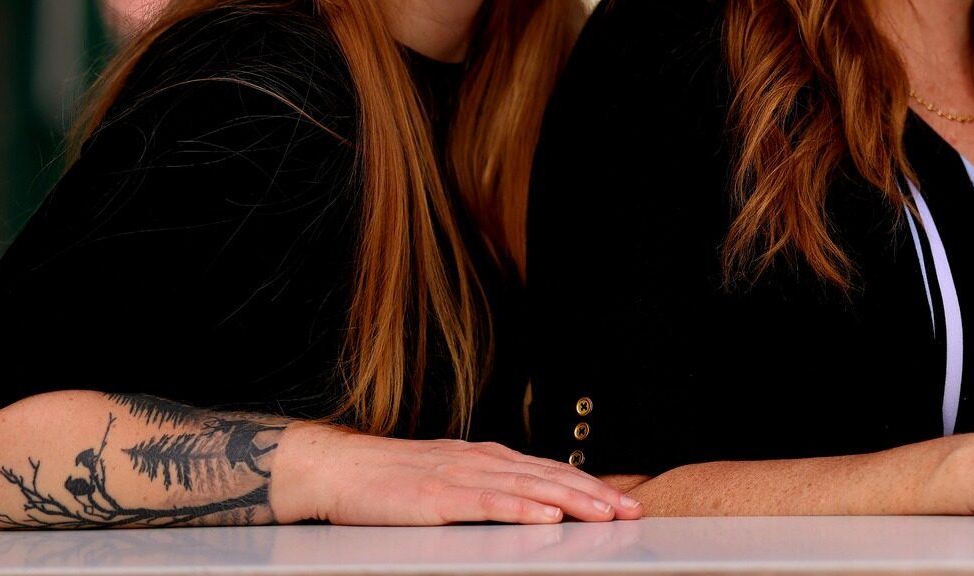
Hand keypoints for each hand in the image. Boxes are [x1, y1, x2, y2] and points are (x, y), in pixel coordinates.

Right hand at [269, 422, 643, 524]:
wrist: (342, 469)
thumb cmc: (394, 480)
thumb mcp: (452, 480)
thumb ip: (489, 488)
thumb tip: (530, 503)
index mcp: (488, 458)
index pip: (551, 471)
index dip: (590, 487)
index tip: (623, 502)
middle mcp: (482, 460)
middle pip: (550, 477)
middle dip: (595, 495)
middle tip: (631, 512)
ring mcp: (461, 476)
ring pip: (529, 488)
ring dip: (571, 501)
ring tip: (603, 515)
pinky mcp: (438, 496)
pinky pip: (488, 503)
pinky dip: (521, 508)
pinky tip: (544, 516)